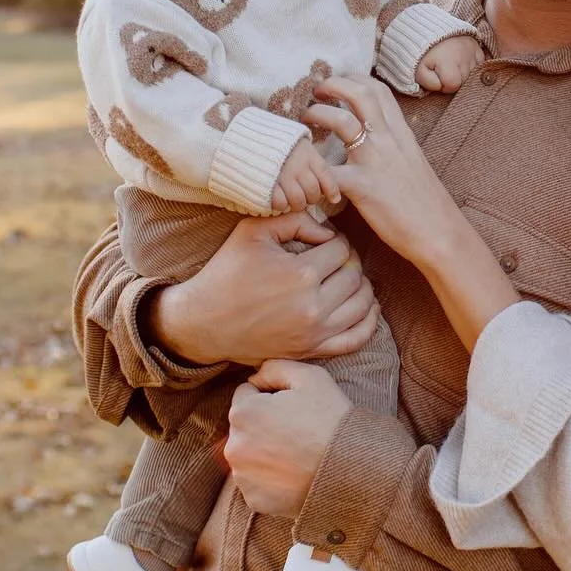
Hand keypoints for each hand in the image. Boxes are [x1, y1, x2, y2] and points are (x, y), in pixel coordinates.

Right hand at [148, 211, 377, 368]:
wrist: (203, 322)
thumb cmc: (226, 272)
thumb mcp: (253, 231)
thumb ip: (294, 219)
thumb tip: (326, 230)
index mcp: (300, 274)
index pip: (340, 250)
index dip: (336, 240)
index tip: (324, 241)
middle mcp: (312, 306)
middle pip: (354, 275)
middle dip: (349, 261)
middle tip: (336, 257)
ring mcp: (314, 333)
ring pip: (361, 305)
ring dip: (362, 286)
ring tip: (348, 276)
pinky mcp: (312, 350)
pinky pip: (355, 339)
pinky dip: (368, 321)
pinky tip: (366, 307)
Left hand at [223, 360, 352, 515]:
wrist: (351, 468)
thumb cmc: (330, 419)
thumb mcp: (309, 377)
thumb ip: (274, 367)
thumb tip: (256, 375)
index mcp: (243, 413)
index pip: (245, 394)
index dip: (269, 396)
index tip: (291, 407)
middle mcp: (234, 446)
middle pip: (243, 427)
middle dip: (262, 425)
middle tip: (296, 430)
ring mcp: (243, 477)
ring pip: (248, 456)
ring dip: (263, 452)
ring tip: (296, 453)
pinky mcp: (255, 499)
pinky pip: (257, 483)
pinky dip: (270, 479)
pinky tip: (293, 473)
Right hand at [272, 137, 341, 213]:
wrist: (237, 136)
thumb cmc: (268, 139)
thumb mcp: (294, 141)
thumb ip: (309, 157)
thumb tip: (326, 179)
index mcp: (306, 152)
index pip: (326, 175)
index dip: (331, 190)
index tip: (334, 199)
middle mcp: (298, 165)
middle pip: (313, 193)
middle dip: (311, 199)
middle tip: (304, 198)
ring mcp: (282, 177)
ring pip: (299, 202)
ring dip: (296, 205)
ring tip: (290, 201)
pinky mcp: (266, 187)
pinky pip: (280, 205)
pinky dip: (280, 206)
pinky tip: (276, 201)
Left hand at [305, 75, 520, 350]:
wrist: (441, 233)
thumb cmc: (427, 204)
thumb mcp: (413, 163)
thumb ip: (394, 147)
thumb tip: (376, 141)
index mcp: (401, 133)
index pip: (378, 90)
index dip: (353, 80)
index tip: (338, 85)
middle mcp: (389, 140)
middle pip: (359, 93)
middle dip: (332, 86)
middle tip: (317, 94)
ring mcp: (375, 162)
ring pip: (341, 121)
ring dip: (317, 116)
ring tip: (306, 123)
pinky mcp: (363, 187)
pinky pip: (328, 172)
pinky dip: (312, 172)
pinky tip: (305, 178)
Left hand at [414, 33, 484, 92]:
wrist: (430, 31)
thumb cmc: (424, 55)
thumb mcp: (419, 70)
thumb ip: (428, 83)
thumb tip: (441, 88)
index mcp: (448, 60)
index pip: (452, 85)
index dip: (443, 85)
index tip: (437, 77)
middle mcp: (464, 54)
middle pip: (464, 82)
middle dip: (453, 80)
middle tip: (443, 70)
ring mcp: (473, 51)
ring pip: (472, 75)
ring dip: (462, 74)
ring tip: (451, 65)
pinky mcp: (479, 49)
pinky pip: (480, 66)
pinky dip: (471, 68)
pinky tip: (461, 62)